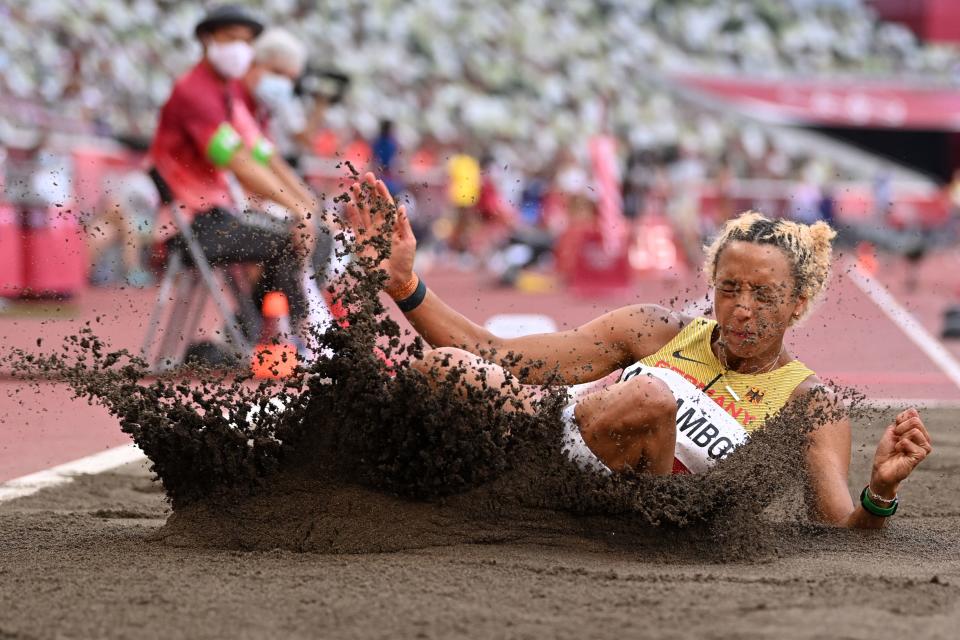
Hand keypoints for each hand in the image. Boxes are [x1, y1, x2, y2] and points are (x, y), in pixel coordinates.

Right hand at [343, 172, 416, 289]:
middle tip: (365, 176)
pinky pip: (355, 226)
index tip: (377, 182)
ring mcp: (370, 233)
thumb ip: (404, 225)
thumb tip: (402, 207)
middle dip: (369, 191)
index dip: (382, 194)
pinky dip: (352, 215)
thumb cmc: (405, 261)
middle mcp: (380, 227)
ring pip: (363, 212)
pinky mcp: (361, 243)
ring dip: (359, 199)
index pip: (386, 205)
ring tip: (354, 186)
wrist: (396, 280)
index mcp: (393, 225)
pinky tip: (349, 204)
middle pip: (373, 205)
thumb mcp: (409, 242)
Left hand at [870, 408, 931, 496]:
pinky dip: (900, 445)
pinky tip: (900, 452)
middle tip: (896, 438)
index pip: (913, 415)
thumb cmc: (886, 451)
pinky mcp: (920, 455)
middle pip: (916, 421)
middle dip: (900, 427)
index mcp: (918, 432)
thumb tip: (913, 410)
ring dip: (901, 437)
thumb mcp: (892, 431)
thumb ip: (902, 421)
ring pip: (915, 430)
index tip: (895, 430)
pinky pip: (908, 441)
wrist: (881, 467)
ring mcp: (924, 447)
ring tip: (898, 446)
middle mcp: (924, 439)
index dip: (899, 421)